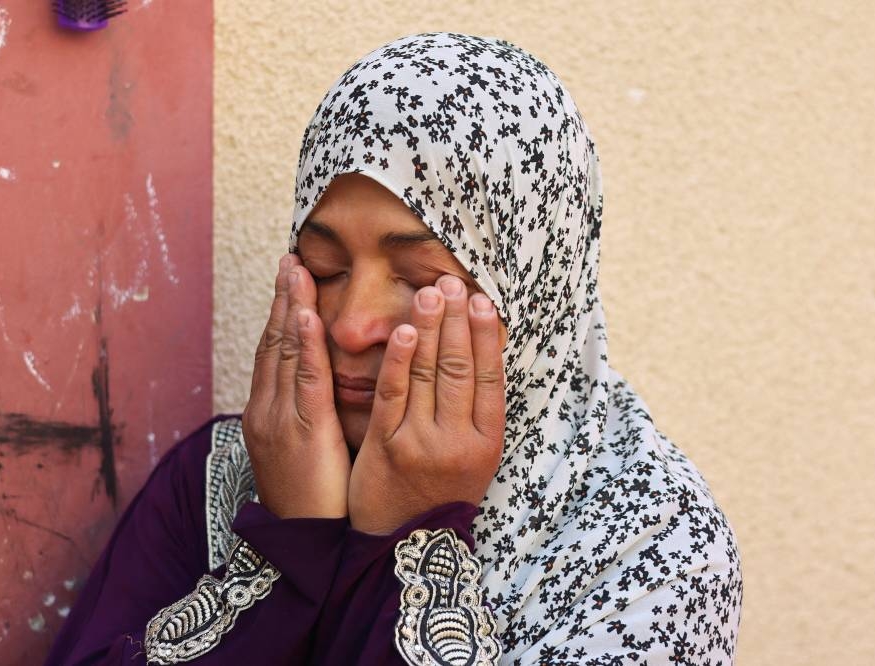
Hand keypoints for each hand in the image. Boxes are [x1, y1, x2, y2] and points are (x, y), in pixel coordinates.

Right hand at [241, 254, 350, 518]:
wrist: (299, 540)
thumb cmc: (310, 496)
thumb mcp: (304, 447)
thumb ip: (309, 412)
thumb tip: (323, 384)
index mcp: (268, 411)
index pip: (275, 352)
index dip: (282, 313)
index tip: (289, 280)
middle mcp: (267, 408)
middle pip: (274, 343)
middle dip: (281, 299)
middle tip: (288, 258)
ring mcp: (278, 418)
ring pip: (284, 353)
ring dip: (290, 308)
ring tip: (294, 270)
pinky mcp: (300, 431)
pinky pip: (304, 381)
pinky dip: (304, 345)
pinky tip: (307, 317)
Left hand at [348, 275, 505, 534]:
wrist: (404, 543)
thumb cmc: (439, 492)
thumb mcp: (473, 457)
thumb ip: (475, 412)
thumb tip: (479, 353)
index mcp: (486, 441)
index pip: (489, 377)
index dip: (486, 335)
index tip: (483, 300)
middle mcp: (457, 440)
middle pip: (459, 369)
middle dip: (457, 321)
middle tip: (453, 283)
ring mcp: (421, 442)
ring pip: (428, 375)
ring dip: (430, 329)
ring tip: (431, 294)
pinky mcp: (385, 446)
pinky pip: (393, 395)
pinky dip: (399, 360)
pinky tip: (403, 330)